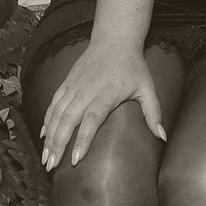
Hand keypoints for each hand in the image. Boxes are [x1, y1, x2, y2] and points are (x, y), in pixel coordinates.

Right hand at [40, 44, 166, 171]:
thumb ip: (153, 113)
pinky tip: (43, 136)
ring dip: (49, 137)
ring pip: (57, 114)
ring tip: (45, 158)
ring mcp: (73, 87)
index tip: (75, 159)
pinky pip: (53, 104)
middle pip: (68, 120)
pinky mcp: (67, 83)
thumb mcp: (147, 88)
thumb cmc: (133, 66)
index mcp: (106, 93)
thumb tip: (161, 137)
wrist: (114, 39)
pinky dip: (47, 120)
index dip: (82, 140)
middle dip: (58, 144)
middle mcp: (86, 91)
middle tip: (51, 166)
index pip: (91, 120)